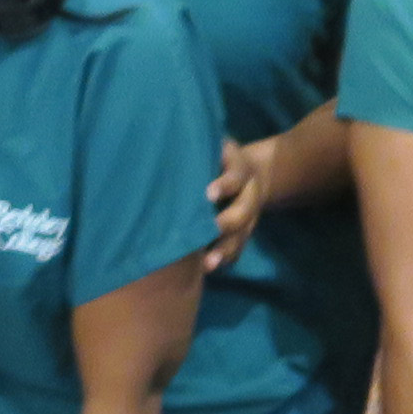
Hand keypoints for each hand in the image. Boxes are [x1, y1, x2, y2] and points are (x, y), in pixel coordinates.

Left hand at [203, 137, 276, 272]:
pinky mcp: (243, 232)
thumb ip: (197, 149)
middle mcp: (249, 193)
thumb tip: (162, 148)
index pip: (236, 175)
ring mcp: (249, 215)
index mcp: (240, 167)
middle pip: (244, 211)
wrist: (251, 171)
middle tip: (208, 231)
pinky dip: (224, 259)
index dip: (225, 185)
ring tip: (207, 264)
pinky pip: (238, 248)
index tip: (209, 194)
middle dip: (226, 223)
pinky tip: (206, 268)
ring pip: (242, 235)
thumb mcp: (212, 145)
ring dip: (225, 250)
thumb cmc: (214, 155)